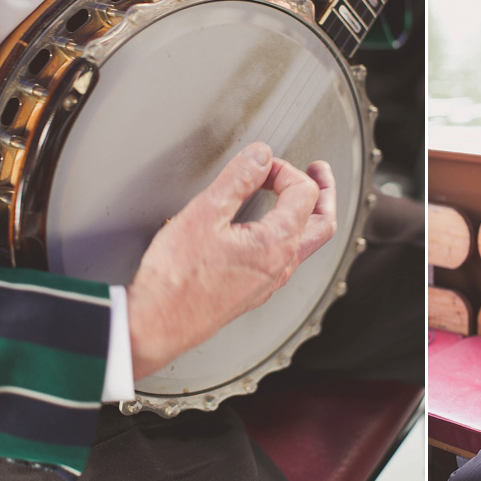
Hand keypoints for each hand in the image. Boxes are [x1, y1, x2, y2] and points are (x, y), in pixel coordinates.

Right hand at [126, 143, 335, 378]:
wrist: (157, 324)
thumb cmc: (176, 279)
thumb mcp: (205, 213)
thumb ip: (238, 179)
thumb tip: (260, 156)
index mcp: (278, 243)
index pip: (305, 192)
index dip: (285, 169)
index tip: (262, 164)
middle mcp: (282, 265)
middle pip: (323, 222)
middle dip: (323, 190)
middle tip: (319, 169)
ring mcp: (271, 281)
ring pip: (307, 242)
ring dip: (308, 213)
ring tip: (296, 194)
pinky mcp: (255, 290)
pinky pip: (286, 258)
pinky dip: (288, 232)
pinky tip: (269, 226)